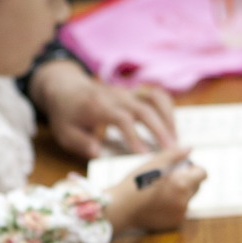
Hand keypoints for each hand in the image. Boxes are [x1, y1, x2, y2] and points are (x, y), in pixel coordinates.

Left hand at [30, 60, 176, 158]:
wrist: (66, 87)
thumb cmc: (67, 114)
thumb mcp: (65, 132)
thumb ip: (81, 143)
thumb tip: (97, 153)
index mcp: (99, 107)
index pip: (122, 119)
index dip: (134, 136)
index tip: (145, 154)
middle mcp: (117, 97)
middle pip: (144, 109)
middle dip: (160, 130)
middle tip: (172, 150)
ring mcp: (128, 92)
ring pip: (155, 99)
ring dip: (168, 118)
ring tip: (176, 140)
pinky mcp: (134, 92)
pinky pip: (156, 95)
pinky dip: (168, 109)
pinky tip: (172, 127)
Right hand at [104, 146, 205, 232]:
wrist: (121, 207)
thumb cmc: (135, 183)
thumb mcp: (154, 163)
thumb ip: (174, 154)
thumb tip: (190, 148)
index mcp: (182, 184)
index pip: (202, 174)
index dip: (193, 169)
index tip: (181, 168)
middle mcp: (185, 200)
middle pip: (196, 187)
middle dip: (186, 181)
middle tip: (168, 178)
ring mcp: (180, 214)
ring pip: (187, 199)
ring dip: (179, 194)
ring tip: (159, 191)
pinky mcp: (174, 223)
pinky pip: (179, 211)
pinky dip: (172, 206)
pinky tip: (157, 203)